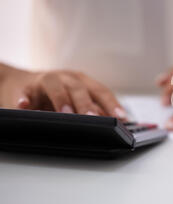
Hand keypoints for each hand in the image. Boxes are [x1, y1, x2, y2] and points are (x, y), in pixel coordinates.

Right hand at [0, 66, 126, 118]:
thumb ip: (93, 110)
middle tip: (94, 120)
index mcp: (82, 81)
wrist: (20, 84)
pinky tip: (24, 106)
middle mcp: (65, 78)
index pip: (101, 91)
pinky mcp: (24, 89)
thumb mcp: (76, 101)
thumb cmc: (56, 96)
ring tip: (65, 113)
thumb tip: (115, 126)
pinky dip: (24, 100)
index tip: (121, 118)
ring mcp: (44, 81)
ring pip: (54, 86)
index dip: (111, 104)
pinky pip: (24, 94)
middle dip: (87, 105)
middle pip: (79, 89)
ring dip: (61, 100)